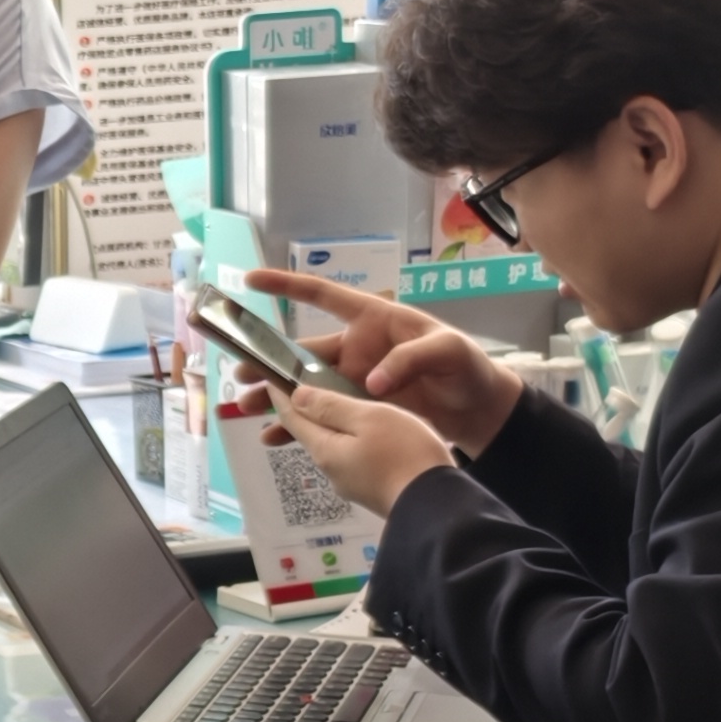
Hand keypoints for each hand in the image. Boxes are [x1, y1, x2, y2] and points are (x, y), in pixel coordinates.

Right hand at [238, 269, 523, 454]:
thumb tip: (373, 382)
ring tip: (246, 411)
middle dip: (268, 364)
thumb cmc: (467, 368)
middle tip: (239, 376)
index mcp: (373, 321)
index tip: (251, 281)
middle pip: (302, 353)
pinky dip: (297, 427)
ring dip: (275, 398)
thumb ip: (411, 359)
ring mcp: (355, 381)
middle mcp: (357, 348)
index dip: (287, 286)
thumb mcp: (449, 352)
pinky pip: (321, 415)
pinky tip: (274, 440)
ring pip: (304, 387)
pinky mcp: (359, 409)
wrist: (481, 411)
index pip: (324, 297)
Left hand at [266, 382, 460, 516]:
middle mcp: (331, 470)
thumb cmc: (405, 454)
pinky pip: (353, 459)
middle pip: (310, 433)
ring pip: (333, 446)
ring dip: (329, 426)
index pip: (291, 417)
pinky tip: (365, 435)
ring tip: (335, 407)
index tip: (272, 376)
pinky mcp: (372, 492)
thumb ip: (331, 407)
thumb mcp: (369, 418)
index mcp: (324, 449)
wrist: (438, 508)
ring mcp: (351, 484)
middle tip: (301, 387)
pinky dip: (351, 441)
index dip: (281, 394)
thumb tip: (295, 397)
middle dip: (303, 411)